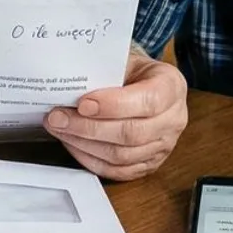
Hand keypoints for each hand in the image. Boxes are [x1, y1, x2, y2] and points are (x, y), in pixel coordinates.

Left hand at [46, 51, 187, 179]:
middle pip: (131, 133)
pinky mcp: (149, 164)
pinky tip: (73, 144)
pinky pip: (118, 171)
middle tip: (58, 118)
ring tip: (60, 129)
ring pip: (122, 155)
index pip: (148, 101)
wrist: (147, 85)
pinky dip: (90, 160)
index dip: (113, 105)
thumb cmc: (134, 72)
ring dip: (84, 144)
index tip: (82, 103)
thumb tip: (69, 84)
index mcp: (172, 87)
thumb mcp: (125, 60)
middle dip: (88, 127)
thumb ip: (105, 72)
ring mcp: (164, 146)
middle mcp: (173, 119)